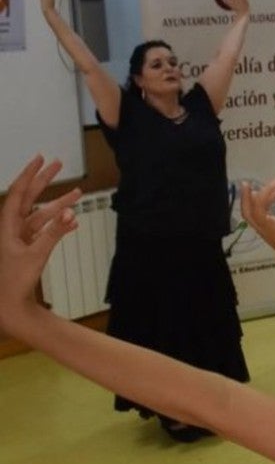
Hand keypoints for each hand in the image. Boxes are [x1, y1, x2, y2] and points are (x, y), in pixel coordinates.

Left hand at [0, 156, 79, 328]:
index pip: (18, 192)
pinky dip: (58, 225)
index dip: (30, 174)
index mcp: (8, 225)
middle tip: (58, 164)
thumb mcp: (37, 255)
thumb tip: (70, 213)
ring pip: (41, 214)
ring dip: (58, 204)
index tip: (41, 159)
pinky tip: (72, 222)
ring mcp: (20, 237)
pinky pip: (45, 230)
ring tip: (77, 193)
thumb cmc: (14, 281)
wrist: (8, 304)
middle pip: (29, 197)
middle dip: (44, 180)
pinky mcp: (28, 248)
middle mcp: (12, 228)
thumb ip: (55, 233)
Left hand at [240, 179, 274, 259]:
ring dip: (258, 198)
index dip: (266, 193)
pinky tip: (272, 197)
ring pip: (252, 211)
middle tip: (247, 183)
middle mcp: (261, 228)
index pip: (259, 207)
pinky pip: (258, 213)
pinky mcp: (264, 228)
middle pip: (246, 211)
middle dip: (245, 196)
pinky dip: (263, 203)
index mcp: (268, 227)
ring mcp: (261, 228)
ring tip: (273, 187)